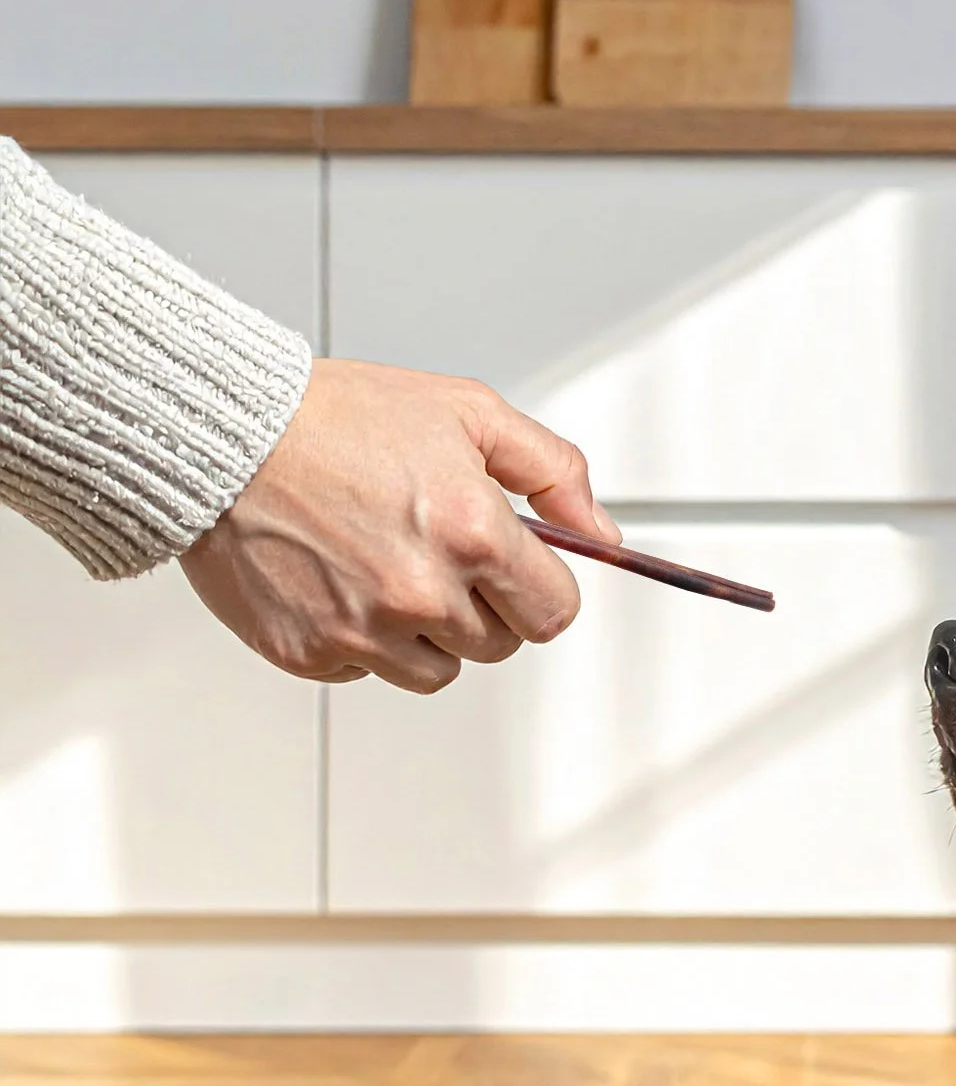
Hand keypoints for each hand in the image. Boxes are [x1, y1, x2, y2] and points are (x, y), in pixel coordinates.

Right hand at [180, 359, 620, 692]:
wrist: (223, 435)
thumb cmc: (335, 417)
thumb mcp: (470, 414)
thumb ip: (553, 474)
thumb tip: (602, 535)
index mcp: (473, 535)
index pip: (554, 612)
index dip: (540, 588)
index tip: (518, 570)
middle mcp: (422, 593)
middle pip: (500, 644)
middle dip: (484, 604)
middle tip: (438, 548)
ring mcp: (363, 631)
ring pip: (437, 669)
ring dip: (428, 631)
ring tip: (388, 563)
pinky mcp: (309, 653)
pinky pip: (367, 671)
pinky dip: (364, 639)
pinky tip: (341, 579)